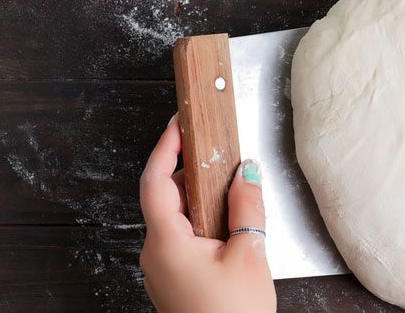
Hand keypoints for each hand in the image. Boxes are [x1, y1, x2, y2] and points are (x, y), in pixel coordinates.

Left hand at [139, 114, 275, 312]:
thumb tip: (247, 172)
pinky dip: (200, 222)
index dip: (165, 147)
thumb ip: (247, 207)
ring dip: (198, 199)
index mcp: (166, 243)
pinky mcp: (174, 281)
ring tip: (229, 188)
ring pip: (175, 220)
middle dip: (189, 170)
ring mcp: (162, 270)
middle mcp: (156, 255)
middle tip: (214, 151)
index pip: (155, 180)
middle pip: (165, 197)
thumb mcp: (249, 256)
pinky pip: (181, 239)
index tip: (178, 123)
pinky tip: (226, 224)